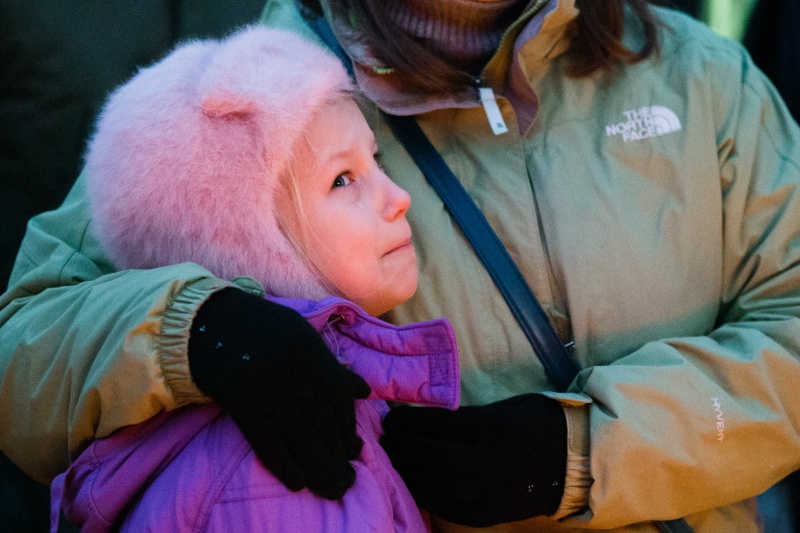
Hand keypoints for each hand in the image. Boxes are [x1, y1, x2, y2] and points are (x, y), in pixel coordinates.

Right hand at [188, 288, 370, 499]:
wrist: (206, 318)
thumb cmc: (259, 327)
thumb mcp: (300, 334)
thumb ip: (330, 364)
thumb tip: (363, 391)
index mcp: (310, 349)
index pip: (339, 394)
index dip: (348, 425)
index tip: (352, 448)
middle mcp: (292, 367)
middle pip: (322, 418)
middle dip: (337, 452)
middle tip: (345, 478)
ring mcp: (265, 383)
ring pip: (298, 432)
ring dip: (317, 463)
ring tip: (328, 485)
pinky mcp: (238, 397)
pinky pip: (264, 436)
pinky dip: (282, 462)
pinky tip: (296, 481)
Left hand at [381, 393, 566, 526]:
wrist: (578, 459)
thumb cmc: (538, 422)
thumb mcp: (507, 407)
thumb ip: (471, 416)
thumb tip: (429, 420)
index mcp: (493, 428)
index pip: (438, 426)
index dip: (409, 423)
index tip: (391, 418)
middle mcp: (490, 462)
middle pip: (432, 456)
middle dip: (402, 448)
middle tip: (383, 440)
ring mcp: (492, 491)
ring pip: (439, 484)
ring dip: (410, 473)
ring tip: (393, 461)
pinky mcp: (494, 513)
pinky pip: (454, 509)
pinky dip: (430, 497)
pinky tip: (416, 486)